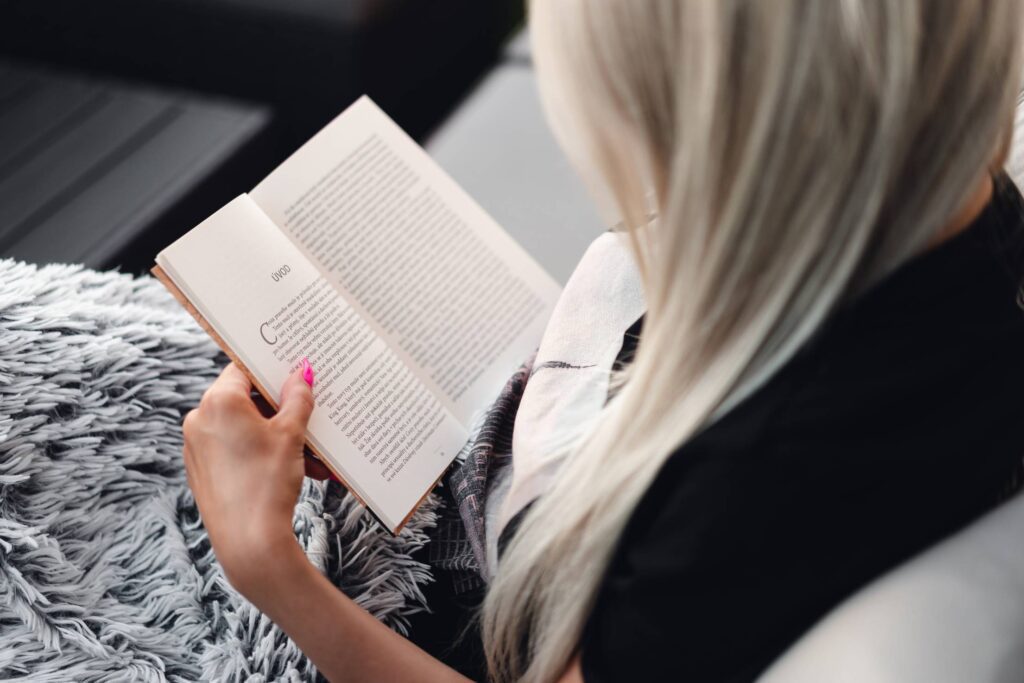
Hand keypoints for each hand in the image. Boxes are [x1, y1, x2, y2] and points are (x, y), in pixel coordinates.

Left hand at [182, 361, 315, 598]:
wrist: (249, 543)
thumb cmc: (268, 484)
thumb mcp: (291, 434)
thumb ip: (298, 397)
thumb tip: (301, 373)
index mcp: (218, 401)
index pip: (244, 368)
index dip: (272, 370)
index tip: (294, 376)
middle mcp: (199, 419)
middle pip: (247, 400)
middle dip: (283, 411)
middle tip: (311, 418)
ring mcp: (197, 446)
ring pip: (245, 427)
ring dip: (279, 436)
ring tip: (311, 456)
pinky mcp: (202, 470)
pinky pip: (235, 449)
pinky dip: (262, 453)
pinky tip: (294, 469)